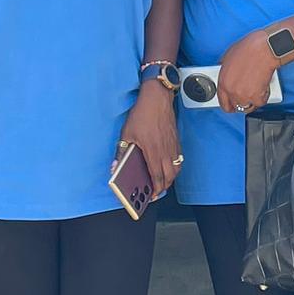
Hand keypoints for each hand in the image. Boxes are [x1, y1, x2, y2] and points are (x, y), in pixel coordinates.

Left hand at [123, 84, 181, 198]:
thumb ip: (122, 152)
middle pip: (169, 176)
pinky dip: (175, 167)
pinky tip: (169, 168)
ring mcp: (172, 146)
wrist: (157, 99)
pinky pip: (178, 159)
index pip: (157, 176)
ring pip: (176, 168)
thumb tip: (115, 167)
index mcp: (153, 151)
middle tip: (157, 192)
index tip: (152, 195)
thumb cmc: (142, 114)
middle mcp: (165, 151)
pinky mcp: (176, 141)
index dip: (156, 189)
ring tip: (163, 183)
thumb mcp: (127, 133)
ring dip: (170, 178)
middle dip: (164, 187)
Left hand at [215, 36, 275, 113]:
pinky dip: (263, 97)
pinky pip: (260, 102)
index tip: (232, 105)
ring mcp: (244, 95)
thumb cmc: (249, 49)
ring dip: (252, 101)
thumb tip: (229, 73)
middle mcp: (231, 90)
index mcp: (223, 81)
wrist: (264, 49)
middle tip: (248, 97)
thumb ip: (226, 70)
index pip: (223, 101)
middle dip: (242, 102)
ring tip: (257, 91)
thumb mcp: (228, 56)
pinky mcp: (256, 97)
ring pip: (248, 106)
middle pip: (235, 106)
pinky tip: (264, 87)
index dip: (229, 105)